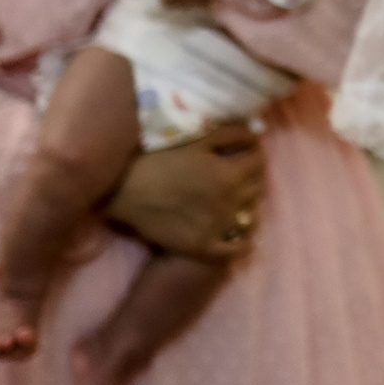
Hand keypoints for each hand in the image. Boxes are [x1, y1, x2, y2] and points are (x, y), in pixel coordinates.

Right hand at [103, 125, 265, 260]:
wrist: (124, 190)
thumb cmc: (158, 159)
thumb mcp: (197, 140)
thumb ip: (231, 135)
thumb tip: (256, 135)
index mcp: (229, 175)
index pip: (259, 162)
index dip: (254, 153)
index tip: (246, 151)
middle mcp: (229, 203)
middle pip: (256, 188)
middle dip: (251, 176)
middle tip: (239, 172)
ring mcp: (216, 228)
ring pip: (250, 216)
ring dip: (248, 205)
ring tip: (238, 199)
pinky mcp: (202, 247)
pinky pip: (234, 249)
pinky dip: (243, 242)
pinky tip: (242, 235)